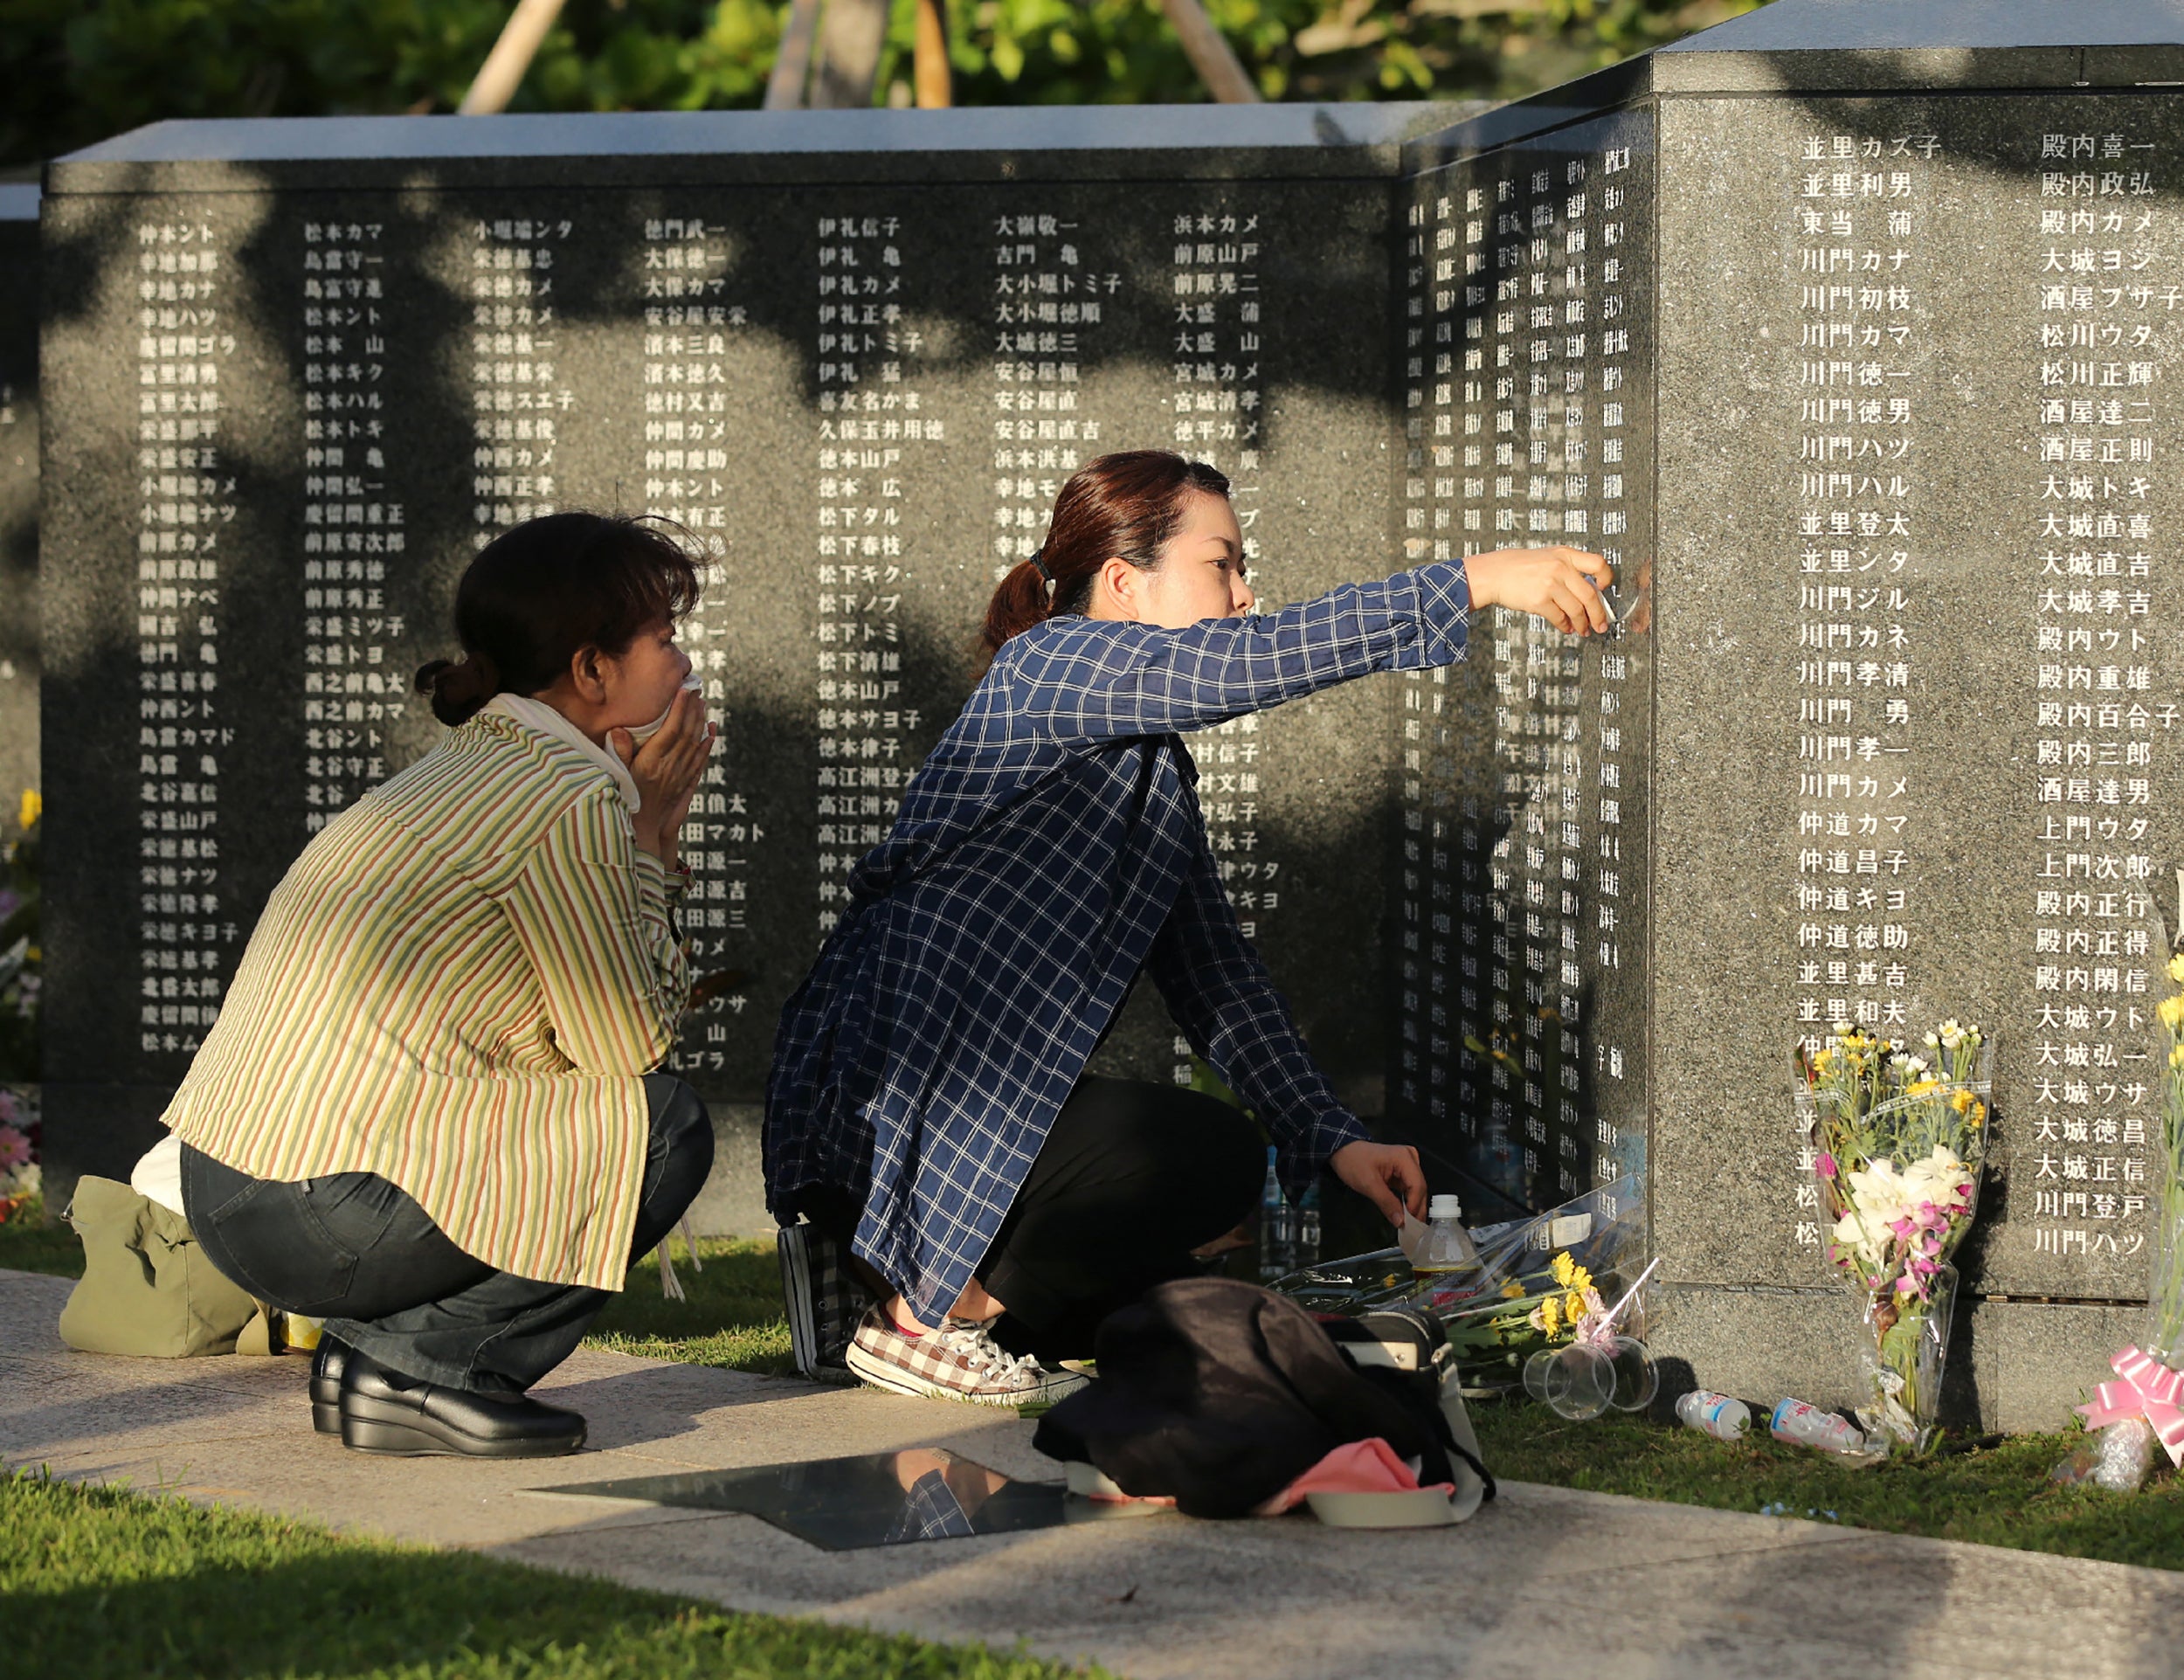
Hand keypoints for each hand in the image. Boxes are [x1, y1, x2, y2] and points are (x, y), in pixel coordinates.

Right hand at [612, 688, 714, 864]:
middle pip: (687, 734)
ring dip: (700, 722)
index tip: (684, 691)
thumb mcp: (617, 775)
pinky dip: (707, 745)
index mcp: (652, 762)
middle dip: (692, 710)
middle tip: (696, 690)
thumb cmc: (624, 800)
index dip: (679, 710)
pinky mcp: (685, 784)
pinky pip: (700, 761)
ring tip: (702, 703)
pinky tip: (711, 731)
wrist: (640, 830)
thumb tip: (620, 730)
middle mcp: (670, 767)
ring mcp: (680, 776)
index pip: (670, 731)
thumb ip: (620, 753)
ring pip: (695, 744)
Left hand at [1329, 1139, 1427, 1227]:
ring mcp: (1406, 1165)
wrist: (1343, 1152)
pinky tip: (1404, 1214)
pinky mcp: (1401, 1172)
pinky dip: (1406, 1202)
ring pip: (1416, 1190)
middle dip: (1415, 1209)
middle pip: (1420, 1188)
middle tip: (1412, 1228)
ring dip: (1412, 1207)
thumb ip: (1386, 1203)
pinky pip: (1408, 1189)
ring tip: (1409, 1224)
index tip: (1408, 1222)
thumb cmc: (1353, 1161)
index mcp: (1404, 1157)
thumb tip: (1400, 1220)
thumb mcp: (1368, 1184)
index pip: (1417, 1185)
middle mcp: (1409, 1159)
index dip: (1414, 1205)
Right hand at [1464, 545, 1614, 635]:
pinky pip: (1559, 618)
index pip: (1598, 563)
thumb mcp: (1549, 557)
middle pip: (1590, 595)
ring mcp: (1550, 584)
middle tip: (1601, 624)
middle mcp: (1560, 568)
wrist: (1496, 573)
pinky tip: (1566, 627)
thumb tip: (1590, 592)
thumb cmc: (1521, 566)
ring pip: (1576, 610)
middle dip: (1598, 615)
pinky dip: (1565, 626)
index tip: (1605, 589)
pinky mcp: (1539, 601)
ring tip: (1583, 629)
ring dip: (1582, 624)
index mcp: (1566, 555)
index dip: (1607, 578)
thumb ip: (1569, 568)